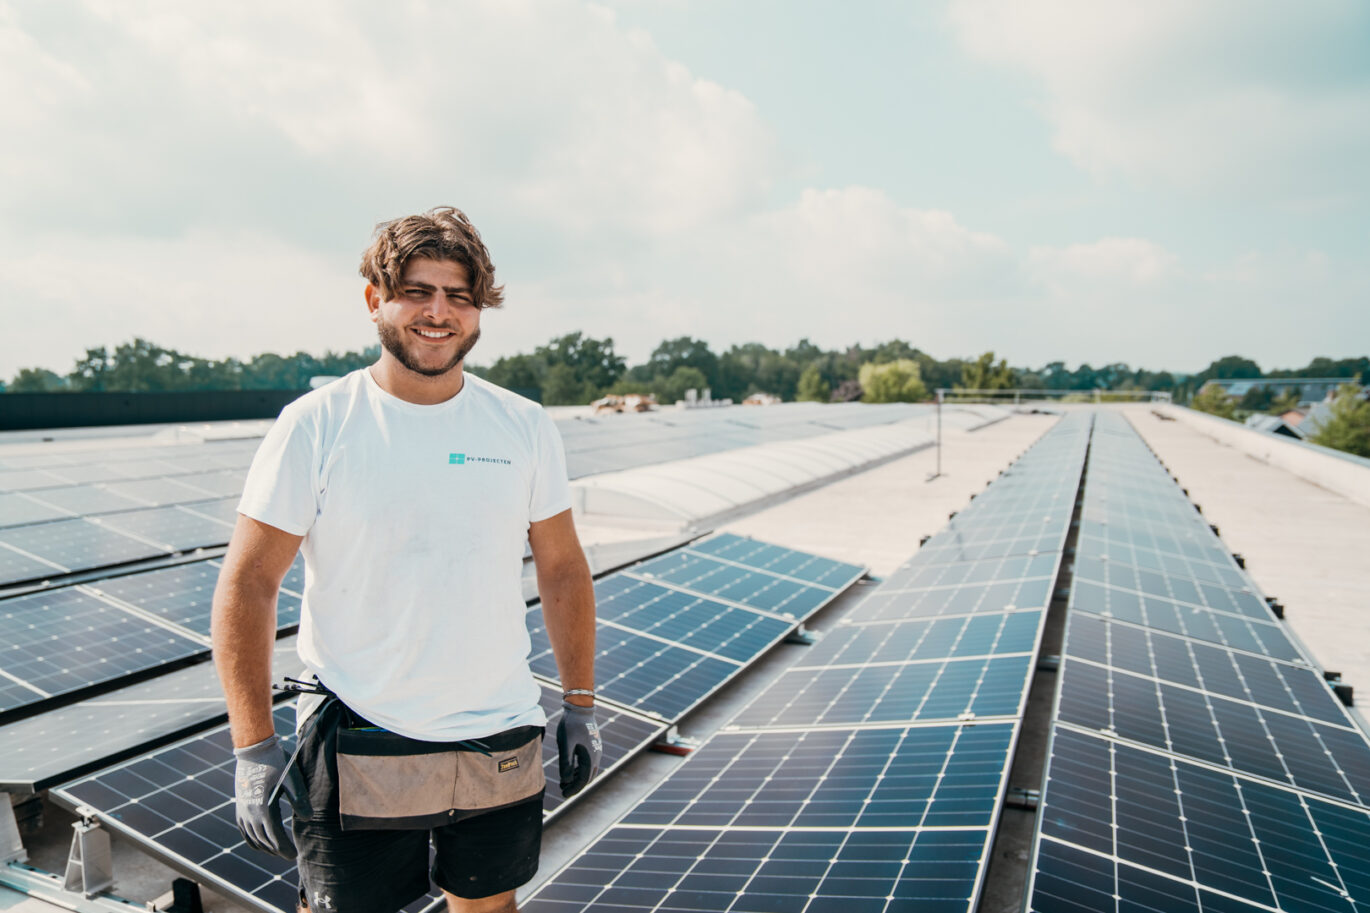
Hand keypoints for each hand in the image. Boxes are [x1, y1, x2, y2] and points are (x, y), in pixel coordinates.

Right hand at [233, 734, 304, 857]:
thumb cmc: (276, 762)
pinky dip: (251, 839)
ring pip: (252, 837)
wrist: (255, 750)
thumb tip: (308, 818)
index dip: (284, 847)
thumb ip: (299, 799)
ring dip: (264, 847)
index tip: (294, 855)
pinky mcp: (239, 806)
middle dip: (276, 850)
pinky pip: (243, 830)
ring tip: (277, 851)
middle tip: (289, 855)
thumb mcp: (291, 778)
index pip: (273, 836)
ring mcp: (242, 810)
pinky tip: (260, 842)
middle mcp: (249, 812)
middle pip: (263, 840)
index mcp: (263, 808)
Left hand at [556, 702, 601, 797]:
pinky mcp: (593, 746)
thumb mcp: (565, 744)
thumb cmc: (570, 725)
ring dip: (578, 778)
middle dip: (576, 786)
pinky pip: (589, 763)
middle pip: (588, 777)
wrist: (580, 707)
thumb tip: (565, 780)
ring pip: (589, 771)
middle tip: (563, 791)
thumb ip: (565, 763)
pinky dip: (580, 770)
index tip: (563, 795)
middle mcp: (596, 755)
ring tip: (564, 783)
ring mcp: (596, 750)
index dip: (573, 789)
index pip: (583, 780)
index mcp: (590, 757)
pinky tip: (571, 772)